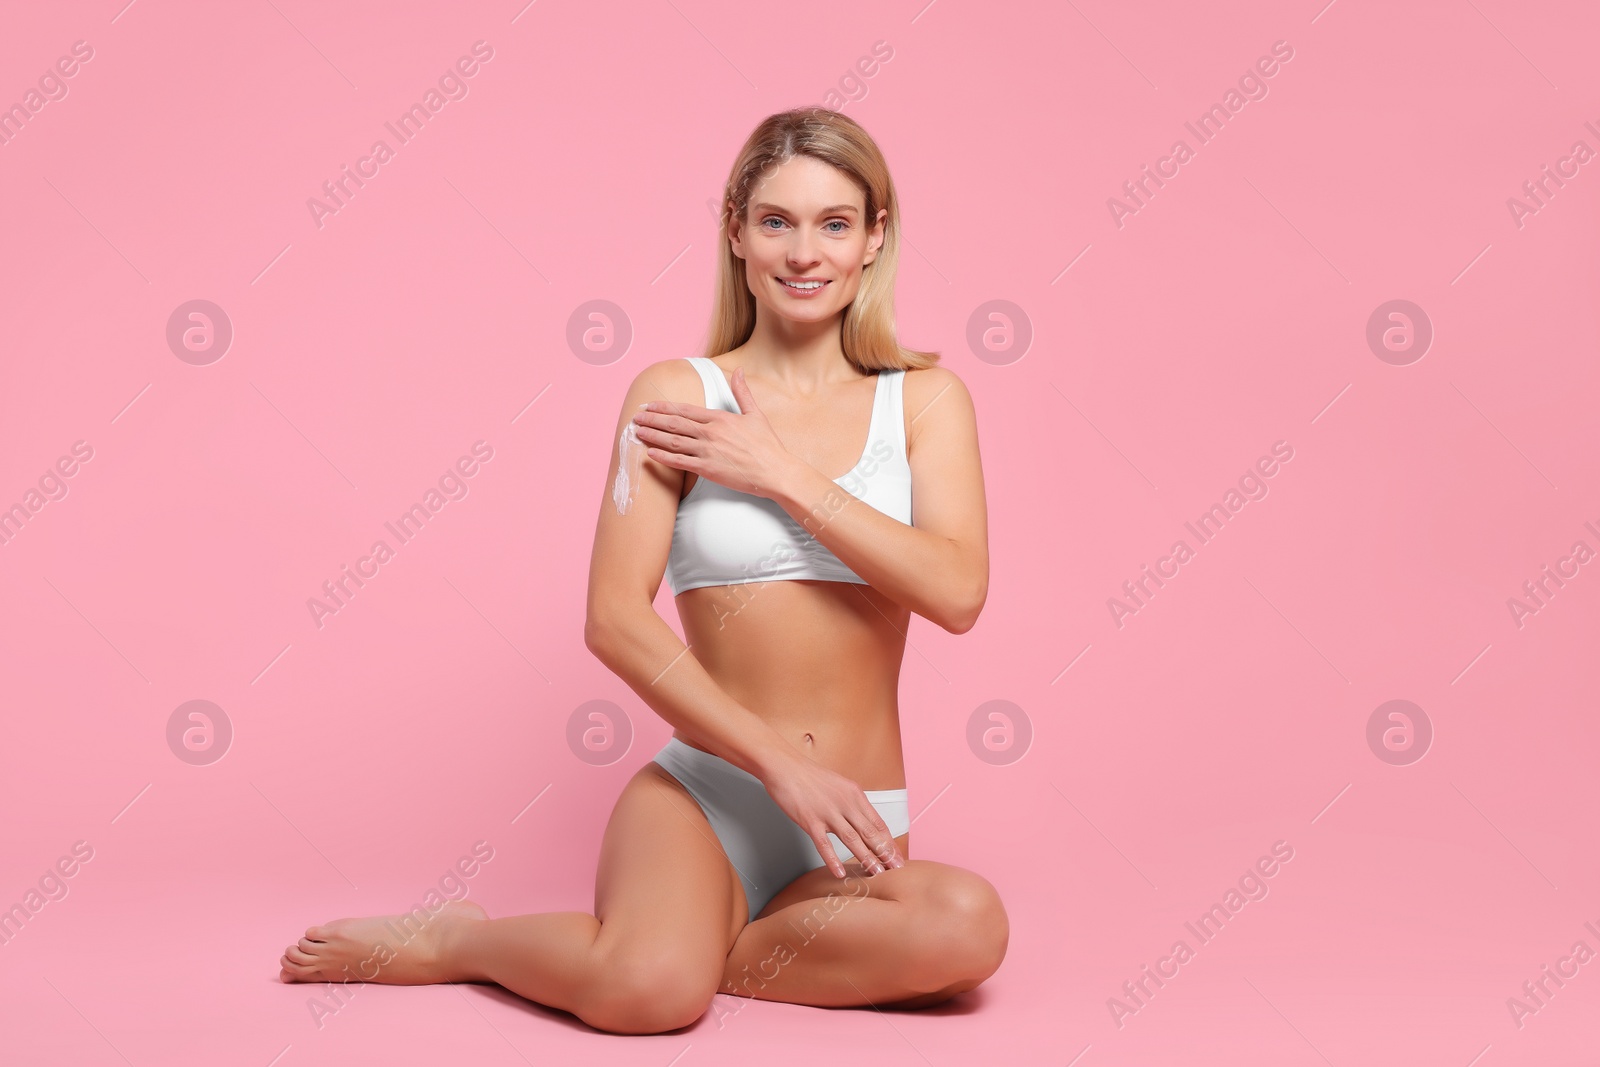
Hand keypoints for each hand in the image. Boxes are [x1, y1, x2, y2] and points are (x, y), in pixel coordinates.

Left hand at [632, 367, 800, 499]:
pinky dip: (663, 458)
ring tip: (637, 432)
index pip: (685, 410)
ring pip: (673, 441)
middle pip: (674, 424)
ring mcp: (707, 451)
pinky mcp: (708, 469)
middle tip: (635, 417)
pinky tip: (650, 454)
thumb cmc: (767, 445)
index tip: (649, 406)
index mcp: (719, 418)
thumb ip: (742, 392)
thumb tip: (738, 370)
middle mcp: (710, 433)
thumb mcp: (755, 414)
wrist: (776, 471)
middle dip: (652, 420)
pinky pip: (680, 462)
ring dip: (652, 436)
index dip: (664, 407)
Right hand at [760, 748, 906, 877]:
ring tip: (876, 873)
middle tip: (895, 868)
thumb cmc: (809, 776)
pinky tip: (840, 871)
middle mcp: (845, 803)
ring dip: (866, 857)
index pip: (878, 822)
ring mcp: (828, 812)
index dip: (889, 841)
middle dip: (885, 852)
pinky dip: (833, 859)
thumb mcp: (838, 785)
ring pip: (852, 839)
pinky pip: (824, 844)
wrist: (784, 766)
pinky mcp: (810, 820)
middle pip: (870, 832)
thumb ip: (851, 802)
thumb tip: (863, 821)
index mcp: (854, 794)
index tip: (897, 856)